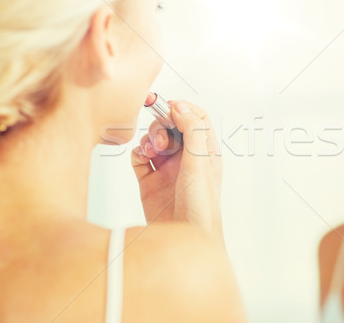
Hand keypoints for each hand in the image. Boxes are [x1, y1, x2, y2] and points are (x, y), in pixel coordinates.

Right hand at [131, 100, 222, 240]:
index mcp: (205, 150)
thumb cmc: (202, 206)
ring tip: (152, 152)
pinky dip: (138, 153)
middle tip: (162, 140)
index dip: (182, 109)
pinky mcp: (150, 181)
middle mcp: (187, 157)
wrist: (185, 237)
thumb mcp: (200, 163)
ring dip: (150, 140)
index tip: (169, 108)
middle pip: (171, 126)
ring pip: (154, 140)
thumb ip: (192, 131)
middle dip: (162, 127)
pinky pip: (139, 157)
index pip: (196, 118)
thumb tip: (181, 106)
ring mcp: (167, 169)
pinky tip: (143, 159)